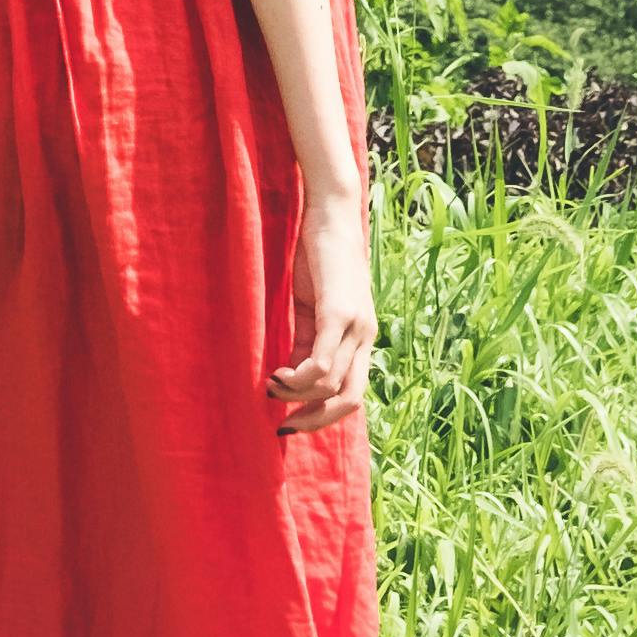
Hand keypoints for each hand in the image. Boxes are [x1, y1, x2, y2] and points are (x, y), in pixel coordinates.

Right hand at [270, 188, 376, 432]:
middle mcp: (365, 336)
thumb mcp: (311, 309)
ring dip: (297, 394)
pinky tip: (280, 372)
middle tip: (282, 423)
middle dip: (314, 420)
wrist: (329, 213)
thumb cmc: (317, 258)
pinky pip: (325, 359)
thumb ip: (305, 341)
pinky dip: (301, 376)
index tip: (289, 423)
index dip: (321, 418)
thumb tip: (287, 378)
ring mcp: (356, 325)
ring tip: (271, 383)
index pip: (351, 396)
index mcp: (361, 339)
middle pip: (349, 401)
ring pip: (332, 384)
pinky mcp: (339, 310)